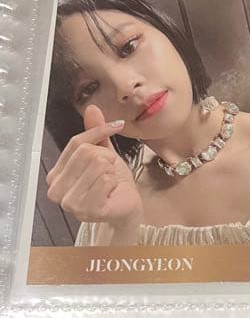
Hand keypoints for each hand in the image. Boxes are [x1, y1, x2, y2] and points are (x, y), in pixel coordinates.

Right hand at [46, 105, 143, 236]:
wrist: (126, 208)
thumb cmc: (112, 183)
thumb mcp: (103, 154)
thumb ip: (94, 133)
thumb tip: (91, 107)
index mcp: (54, 175)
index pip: (75, 142)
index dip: (98, 132)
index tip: (117, 126)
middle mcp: (55, 190)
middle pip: (87, 153)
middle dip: (107, 159)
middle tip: (109, 174)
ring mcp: (69, 203)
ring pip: (98, 165)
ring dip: (111, 172)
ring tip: (109, 185)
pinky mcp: (86, 210)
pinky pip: (106, 179)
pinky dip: (114, 183)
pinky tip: (111, 193)